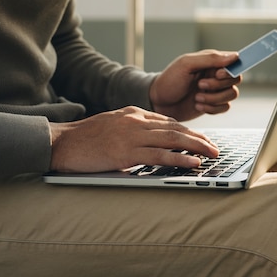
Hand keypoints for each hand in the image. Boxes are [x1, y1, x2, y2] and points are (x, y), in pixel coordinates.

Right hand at [48, 106, 217, 172]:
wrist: (62, 143)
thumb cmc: (84, 137)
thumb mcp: (112, 125)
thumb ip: (132, 129)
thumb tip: (151, 141)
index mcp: (133, 113)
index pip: (168, 120)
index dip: (187, 131)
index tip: (200, 139)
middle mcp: (136, 121)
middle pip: (176, 128)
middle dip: (199, 138)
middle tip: (214, 147)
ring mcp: (132, 136)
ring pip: (173, 139)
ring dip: (197, 147)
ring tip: (212, 154)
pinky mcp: (127, 153)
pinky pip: (160, 156)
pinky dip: (179, 159)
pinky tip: (193, 164)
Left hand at [149, 50, 241, 120]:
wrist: (158, 102)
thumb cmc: (169, 80)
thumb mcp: (186, 64)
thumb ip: (210, 59)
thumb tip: (235, 56)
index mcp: (211, 62)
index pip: (234, 62)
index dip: (230, 70)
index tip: (218, 74)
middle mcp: (215, 75)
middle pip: (235, 79)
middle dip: (218, 85)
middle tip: (200, 86)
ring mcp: (215, 91)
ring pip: (232, 94)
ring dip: (214, 98)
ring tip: (197, 98)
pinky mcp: (213, 105)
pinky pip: (225, 107)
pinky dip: (212, 108)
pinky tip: (197, 105)